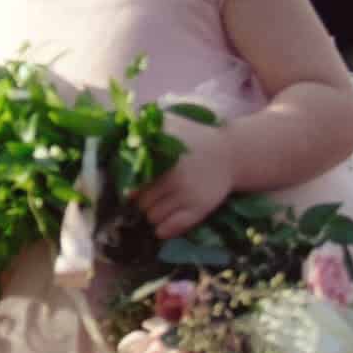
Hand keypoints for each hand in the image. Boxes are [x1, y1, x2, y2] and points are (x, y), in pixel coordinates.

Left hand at [133, 126, 238, 240]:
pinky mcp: (200, 209)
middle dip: (141, 201)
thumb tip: (121, 134)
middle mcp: (174, 177)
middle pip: (141, 202)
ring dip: (151, 215)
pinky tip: (162, 225)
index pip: (133, 180)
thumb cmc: (195, 137)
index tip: (128, 188)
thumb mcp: (171, 123)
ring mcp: (188, 195)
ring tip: (157, 206)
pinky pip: (172, 227)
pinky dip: (163, 229)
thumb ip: (146, 125)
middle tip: (146, 197)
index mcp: (164, 156)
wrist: (231, 153)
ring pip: (153, 217)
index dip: (128, 185)